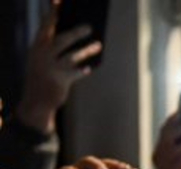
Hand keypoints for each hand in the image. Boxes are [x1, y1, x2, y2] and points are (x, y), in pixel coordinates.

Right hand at [17, 1, 102, 133]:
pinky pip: (75, 73)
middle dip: (75, 32)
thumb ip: (54, 47)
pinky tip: (90, 68)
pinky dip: (83, 70)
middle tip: (90, 26)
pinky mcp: (59, 80)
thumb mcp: (44, 59)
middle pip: (61, 39)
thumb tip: (78, 34)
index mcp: (37, 47)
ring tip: (98, 45)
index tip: (59, 0)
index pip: (45, 26)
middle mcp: (41, 55)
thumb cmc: (44, 76)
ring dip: (86, 50)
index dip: (52, 13)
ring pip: (71, 56)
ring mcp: (50, 68)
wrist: (37, 102)